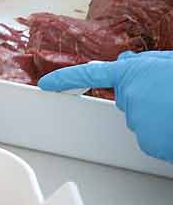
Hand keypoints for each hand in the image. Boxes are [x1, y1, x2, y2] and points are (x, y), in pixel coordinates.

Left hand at [40, 51, 172, 162]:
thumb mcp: (166, 63)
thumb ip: (142, 64)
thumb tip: (125, 62)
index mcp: (132, 72)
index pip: (90, 74)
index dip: (66, 78)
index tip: (45, 84)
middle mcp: (128, 96)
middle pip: (129, 103)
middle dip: (148, 102)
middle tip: (171, 101)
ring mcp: (137, 120)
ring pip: (143, 124)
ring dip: (160, 121)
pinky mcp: (148, 141)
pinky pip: (155, 142)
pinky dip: (167, 139)